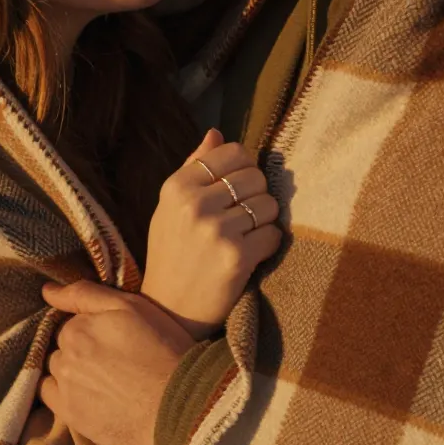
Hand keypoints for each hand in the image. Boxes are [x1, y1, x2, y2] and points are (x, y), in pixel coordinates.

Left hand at [38, 280, 194, 444]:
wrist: (182, 404)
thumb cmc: (164, 349)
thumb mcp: (132, 307)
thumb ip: (85, 295)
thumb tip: (47, 291)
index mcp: (76, 329)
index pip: (70, 324)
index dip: (92, 330)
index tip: (114, 341)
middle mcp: (64, 358)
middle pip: (62, 348)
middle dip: (80, 351)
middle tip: (113, 363)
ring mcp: (65, 389)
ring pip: (58, 372)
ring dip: (73, 373)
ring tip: (105, 381)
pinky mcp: (71, 415)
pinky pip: (51, 398)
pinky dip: (65, 394)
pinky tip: (90, 396)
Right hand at [140, 130, 281, 338]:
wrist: (169, 311)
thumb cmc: (171, 255)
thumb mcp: (170, 208)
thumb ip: (193, 168)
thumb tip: (217, 133)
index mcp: (176, 186)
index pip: (233, 152)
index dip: (244, 169)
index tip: (236, 190)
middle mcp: (194, 204)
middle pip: (255, 177)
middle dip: (255, 197)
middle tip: (240, 219)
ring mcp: (216, 230)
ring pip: (268, 205)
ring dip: (263, 222)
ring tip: (243, 238)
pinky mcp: (237, 256)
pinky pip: (274, 234)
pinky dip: (268, 245)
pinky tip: (249, 256)